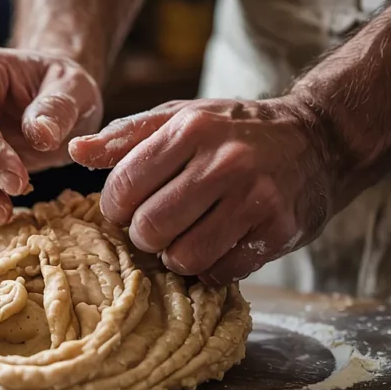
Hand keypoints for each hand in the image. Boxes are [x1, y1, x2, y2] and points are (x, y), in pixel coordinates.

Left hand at [68, 97, 335, 284]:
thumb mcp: (179, 117)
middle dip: (144, 237)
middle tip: (156, 229)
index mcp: (191, 129)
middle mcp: (224, 162)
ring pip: (184, 257)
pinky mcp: (279, 230)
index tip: (127, 209)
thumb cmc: (234, 130)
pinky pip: (221, 272)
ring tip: (186, 238)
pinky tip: (218, 246)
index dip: (115, 208)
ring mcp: (255, 198)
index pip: (124, 187)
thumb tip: (73, 151)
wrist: (317, 140)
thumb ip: (125, 137)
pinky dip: (211, 268)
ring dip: (176, 257)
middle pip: (150, 228)